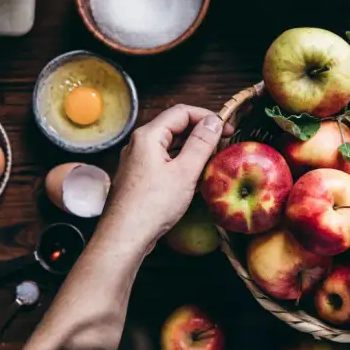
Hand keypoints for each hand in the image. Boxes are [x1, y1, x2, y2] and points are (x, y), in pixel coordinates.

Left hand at [102, 105, 229, 246]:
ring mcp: (137, 161)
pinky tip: (194, 177)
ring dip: (192, 149)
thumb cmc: (152, 206)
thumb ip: (201, 143)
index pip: (182, 112)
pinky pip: (163, 161)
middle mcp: (139, 144)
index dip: (207, 116)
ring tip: (212, 160)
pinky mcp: (138, 177)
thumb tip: (214, 121)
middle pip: (175, 126)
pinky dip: (181, 163)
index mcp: (148, 136)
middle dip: (201, 132)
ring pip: (170, 145)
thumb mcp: (185, 172)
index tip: (227, 128)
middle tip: (222, 145)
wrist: (123, 238)